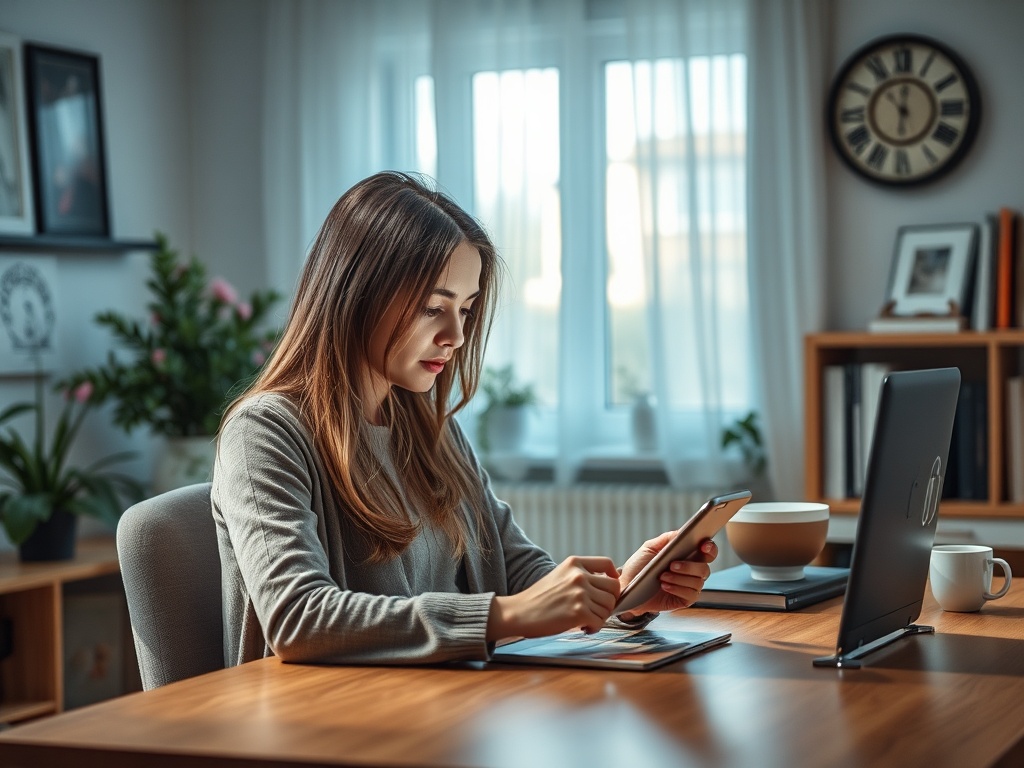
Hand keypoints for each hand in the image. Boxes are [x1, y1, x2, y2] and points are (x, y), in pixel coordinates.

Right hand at [487, 556, 620, 639]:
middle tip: (596, 610)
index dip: (614, 576)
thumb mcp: (559, 575)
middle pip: (614, 588)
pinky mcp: (578, 612)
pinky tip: (583, 628)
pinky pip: (600, 621)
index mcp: (574, 563)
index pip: (607, 563)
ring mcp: (579, 593)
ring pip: (609, 607)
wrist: (519, 612)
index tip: (610, 587)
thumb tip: (606, 585)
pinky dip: (594, 628)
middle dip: (608, 602)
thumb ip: (580, 576)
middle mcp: (579, 575)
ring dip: (600, 617)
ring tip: (586, 620)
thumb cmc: (538, 598)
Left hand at [617, 532, 717, 615]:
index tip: (703, 546)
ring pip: (698, 582)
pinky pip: (691, 595)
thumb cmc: (639, 567)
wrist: (627, 587)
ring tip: (662, 576)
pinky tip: (664, 586)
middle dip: (689, 566)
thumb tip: (682, 533)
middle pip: (704, 568)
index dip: (710, 548)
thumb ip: (666, 539)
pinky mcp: (684, 600)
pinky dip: (677, 589)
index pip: (707, 551)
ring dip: (679, 578)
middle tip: (672, 564)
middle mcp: (691, 571)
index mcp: (686, 555)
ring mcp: (689, 586)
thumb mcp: (649, 548)